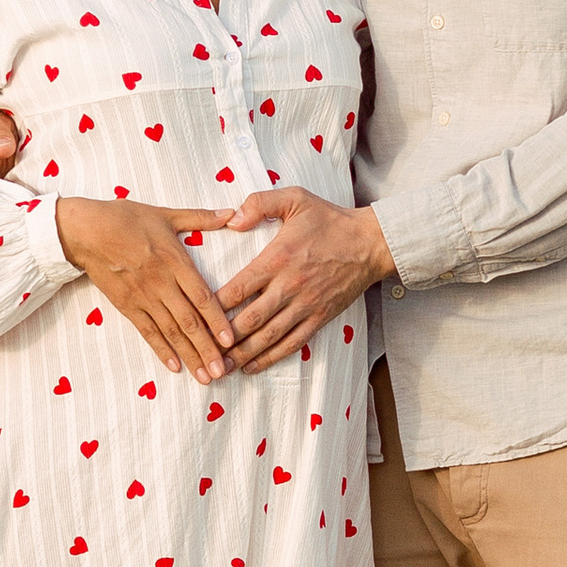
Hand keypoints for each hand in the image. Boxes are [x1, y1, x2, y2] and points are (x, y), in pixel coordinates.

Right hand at [54, 196, 241, 384]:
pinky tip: (175, 367)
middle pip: (188, 321)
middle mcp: (161, 283)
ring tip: (205, 377)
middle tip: (222, 371)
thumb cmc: (126, 218)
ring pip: (170, 331)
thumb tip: (231, 212)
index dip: (217, 319)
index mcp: (174, 261)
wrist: (85, 231)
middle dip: (207, 348)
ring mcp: (143, 297)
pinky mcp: (126, 305)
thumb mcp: (165, 214)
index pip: (201, 296)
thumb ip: (200, 217)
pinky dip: (161, 350)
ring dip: (189, 355)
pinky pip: (147, 332)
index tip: (231, 340)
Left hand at [215, 188, 393, 371]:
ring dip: (242, 354)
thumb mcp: (295, 199)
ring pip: (268, 337)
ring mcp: (305, 305)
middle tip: (201, 351)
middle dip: (223, 339)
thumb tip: (232, 220)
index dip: (215, 305)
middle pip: (250, 319)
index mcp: (278, 258)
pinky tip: (252, 366)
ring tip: (219, 367)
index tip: (196, 316)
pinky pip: (292, 343)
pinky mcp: (319, 317)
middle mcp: (289, 286)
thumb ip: (260, 203)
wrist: (370, 243)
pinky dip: (271, 357)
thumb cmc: (330, 220)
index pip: (239, 287)